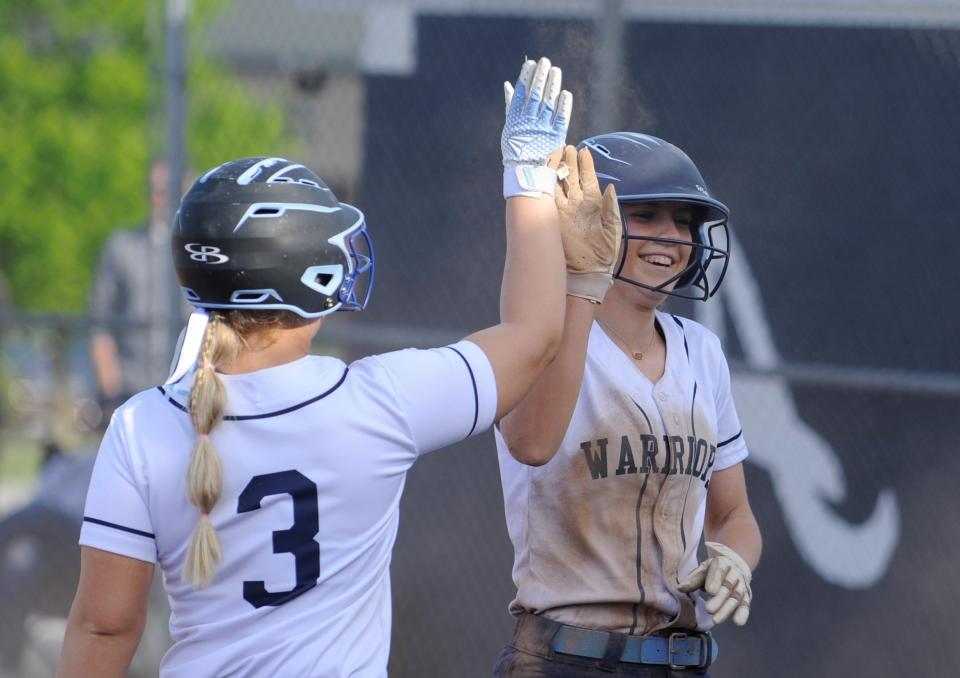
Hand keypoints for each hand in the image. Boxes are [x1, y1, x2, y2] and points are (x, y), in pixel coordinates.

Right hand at [501, 57, 571, 198]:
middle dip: (540, 78)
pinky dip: (563, 107)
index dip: (526, 78)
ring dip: (552, 86)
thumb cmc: (516, 148)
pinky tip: (565, 93)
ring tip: (555, 71)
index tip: (531, 64)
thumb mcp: (510, 125)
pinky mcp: (556, 138)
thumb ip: (511, 104)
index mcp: (516, 119)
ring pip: (548, 104)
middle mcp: (528, 122)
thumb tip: (508, 84)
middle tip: (545, 62)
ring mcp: (542, 130)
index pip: (521, 94)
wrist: (525, 174)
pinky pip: (560, 120)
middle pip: (535, 96)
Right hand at [552, 145, 621, 302]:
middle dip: (570, 163)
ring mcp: (565, 212)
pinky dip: (548, 185)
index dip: (586, 166)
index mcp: (593, 206)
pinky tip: (547, 173)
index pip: (588, 180)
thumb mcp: (613, 230)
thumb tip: (610, 187)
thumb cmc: (604, 254)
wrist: (588, 274)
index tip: (584, 151)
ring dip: (558, 170)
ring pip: (559, 186)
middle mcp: (578, 207)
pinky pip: (550, 199)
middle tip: (567, 147)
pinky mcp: (555, 220)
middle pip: (572, 179)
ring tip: (557, 153)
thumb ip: (611, 208)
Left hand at [678, 541, 752, 625]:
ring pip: (736, 596)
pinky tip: (738, 622)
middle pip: (727, 586)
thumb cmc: (713, 571)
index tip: (710, 591)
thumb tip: (680, 588)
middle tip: (709, 610)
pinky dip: (743, 612)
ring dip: (727, 609)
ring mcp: (741, 584)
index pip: (719, 571)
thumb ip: (693, 579)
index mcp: (722, 563)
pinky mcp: (746, 595)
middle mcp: (734, 573)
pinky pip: (745, 604)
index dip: (715, 581)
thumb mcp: (702, 570)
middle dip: (719, 599)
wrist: (734, 567)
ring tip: (717, 620)